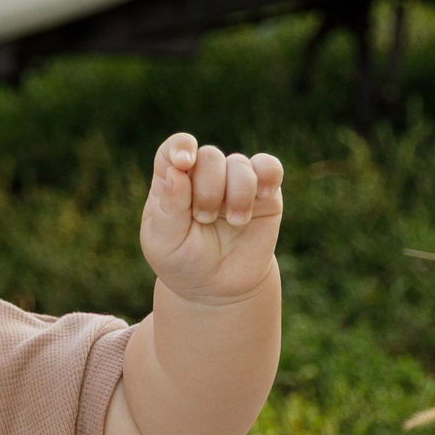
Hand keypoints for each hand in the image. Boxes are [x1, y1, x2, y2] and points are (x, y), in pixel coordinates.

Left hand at [140, 135, 282, 304]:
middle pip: (209, 156)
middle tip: (204, 219)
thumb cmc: (184, 263)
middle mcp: (203, 176)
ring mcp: (234, 182)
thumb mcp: (165, 243)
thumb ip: (168, 208)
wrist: (218, 288)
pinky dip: (268, 176)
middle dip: (208, 189)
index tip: (184, 163)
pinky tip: (262, 197)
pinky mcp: (264, 193)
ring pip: (239, 164)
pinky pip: (270, 167)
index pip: (173, 150)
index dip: (180, 147)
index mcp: (172, 183)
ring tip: (235, 222)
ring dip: (237, 194)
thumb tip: (176, 172)